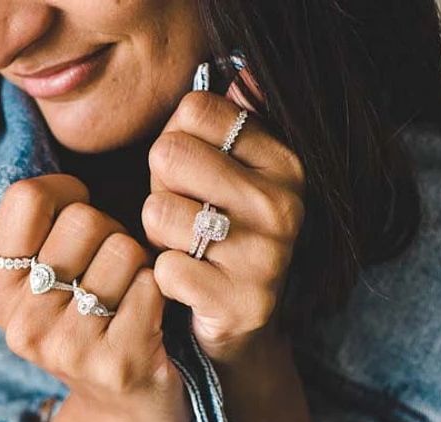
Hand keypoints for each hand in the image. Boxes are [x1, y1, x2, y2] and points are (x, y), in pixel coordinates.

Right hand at [0, 174, 190, 421]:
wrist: (125, 412)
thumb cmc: (91, 322)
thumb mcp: (45, 283)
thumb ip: (39, 232)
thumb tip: (62, 180)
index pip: (24, 198)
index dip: (63, 192)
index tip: (79, 212)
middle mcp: (22, 322)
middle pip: (81, 219)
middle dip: (109, 232)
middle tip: (112, 267)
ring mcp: (67, 347)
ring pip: (121, 249)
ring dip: (139, 264)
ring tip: (130, 293)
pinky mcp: (116, 363)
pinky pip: (152, 284)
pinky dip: (160, 292)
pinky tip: (151, 318)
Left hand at [143, 82, 305, 363]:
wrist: (242, 325)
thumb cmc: (220, 238)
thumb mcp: (230, 175)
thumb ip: (225, 125)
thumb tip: (235, 78)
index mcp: (283, 161)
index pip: (193, 110)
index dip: (173, 142)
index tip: (192, 178)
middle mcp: (283, 203)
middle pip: (168, 154)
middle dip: (159, 188)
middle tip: (181, 217)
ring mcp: (266, 254)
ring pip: (158, 212)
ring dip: (157, 237)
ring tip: (186, 250)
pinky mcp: (241, 302)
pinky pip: (163, 269)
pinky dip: (161, 279)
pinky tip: (187, 285)